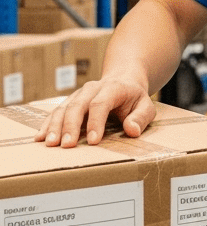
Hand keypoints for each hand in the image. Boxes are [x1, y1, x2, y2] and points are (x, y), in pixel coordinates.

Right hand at [34, 76, 155, 146]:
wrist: (123, 80)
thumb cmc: (135, 98)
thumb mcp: (146, 106)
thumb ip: (141, 117)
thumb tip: (132, 130)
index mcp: (113, 88)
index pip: (101, 103)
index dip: (96, 122)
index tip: (93, 141)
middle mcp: (92, 89)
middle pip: (77, 105)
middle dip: (71, 126)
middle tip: (66, 145)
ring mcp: (78, 94)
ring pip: (63, 108)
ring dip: (55, 126)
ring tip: (50, 143)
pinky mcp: (70, 101)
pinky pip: (56, 111)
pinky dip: (47, 124)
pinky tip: (40, 137)